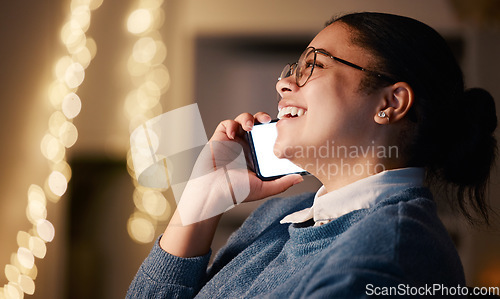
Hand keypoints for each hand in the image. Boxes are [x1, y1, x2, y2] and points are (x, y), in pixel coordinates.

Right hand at [160, 112, 302, 257]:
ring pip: (242, 120)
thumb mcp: (263, 188)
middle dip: (262, 117)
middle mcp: (245, 145)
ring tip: (250, 126)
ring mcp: (232, 141)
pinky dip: (230, 124)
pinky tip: (232, 134)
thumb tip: (299, 178)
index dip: (274, 129)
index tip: (281, 127)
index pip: (268, 135)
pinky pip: (226, 124)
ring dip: (247, 118)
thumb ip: (281, 183)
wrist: (213, 193)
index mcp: (256, 154)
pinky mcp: (219, 138)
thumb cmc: (234, 192)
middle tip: (267, 120)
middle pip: (257, 123)